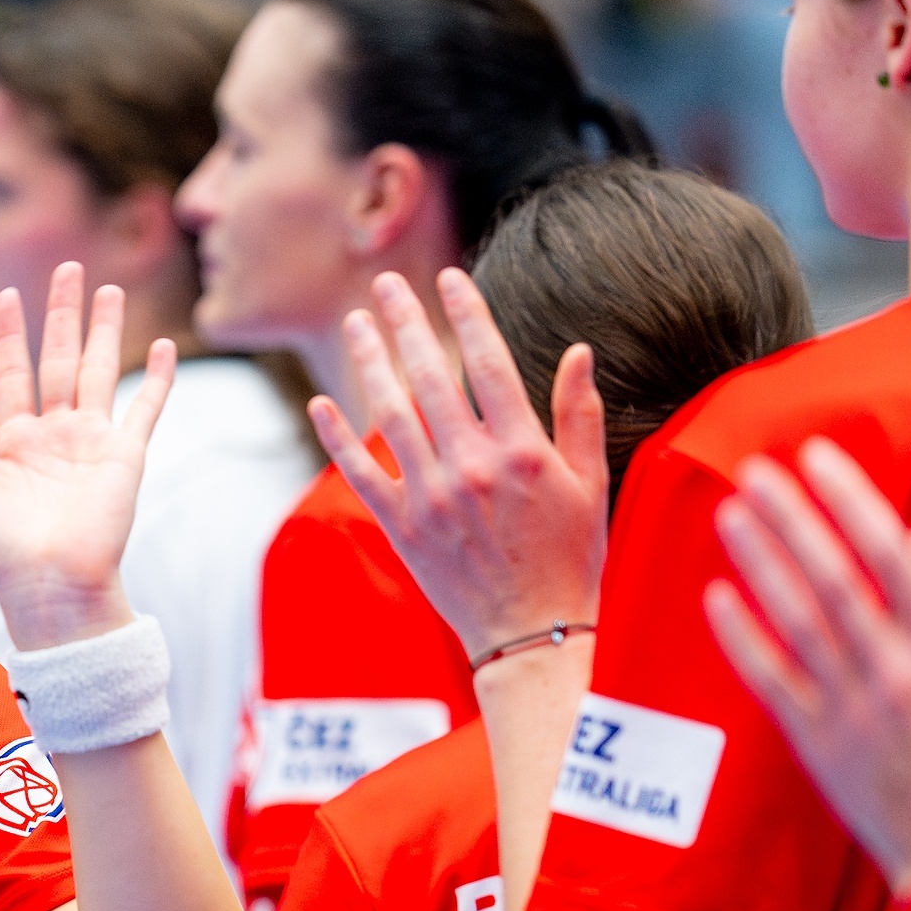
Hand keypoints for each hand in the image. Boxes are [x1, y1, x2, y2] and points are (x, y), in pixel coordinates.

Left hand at [0, 263, 175, 649]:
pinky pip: (146, 408)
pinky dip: (159, 378)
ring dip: (103, 328)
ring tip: (107, 287)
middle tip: (67, 267)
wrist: (50, 586)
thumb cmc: (0, 552)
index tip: (8, 295)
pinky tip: (166, 346)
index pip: (11, 373)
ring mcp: (93, 444)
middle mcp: (55, 437)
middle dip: (62, 314)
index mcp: (15, 444)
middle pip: (58, 359)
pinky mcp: (126, 456)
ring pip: (100, 370)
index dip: (9, 333)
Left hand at [308, 269, 607, 659]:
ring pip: (390, 414)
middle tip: (385, 282)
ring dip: (368, 363)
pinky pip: (362, 473)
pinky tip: (320, 403)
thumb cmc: (570, 557)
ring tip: (354, 323)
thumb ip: (579, 414)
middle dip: (406, 322)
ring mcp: (432, 497)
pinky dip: (338, 438)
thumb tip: (578, 351)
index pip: (488, 363)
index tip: (448, 277)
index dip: (465, 314)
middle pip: (430, 377)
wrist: (532, 633)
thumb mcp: (590, 483)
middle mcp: (472, 467)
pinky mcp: (403, 527)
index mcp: (522, 451)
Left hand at [702, 438, 910, 896]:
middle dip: (794, 517)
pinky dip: (743, 637)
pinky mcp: (817, 740)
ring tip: (731, 514)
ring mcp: (854, 705)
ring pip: (799, 619)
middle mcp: (900, 668)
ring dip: (762, 561)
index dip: (851, 500)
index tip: (818, 458)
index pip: (893, 553)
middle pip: (837, 576)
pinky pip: (772, 680)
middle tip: (755, 471)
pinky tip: (718, 595)